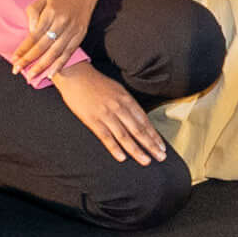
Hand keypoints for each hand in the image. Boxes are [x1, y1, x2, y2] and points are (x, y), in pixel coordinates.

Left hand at [12, 0, 102, 83]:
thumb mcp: (42, 0)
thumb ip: (32, 14)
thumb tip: (30, 31)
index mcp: (51, 13)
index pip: (34, 35)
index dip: (24, 49)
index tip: (14, 59)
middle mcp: (62, 22)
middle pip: (43, 46)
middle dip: (29, 60)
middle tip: (17, 70)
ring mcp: (72, 30)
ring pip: (56, 52)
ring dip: (42, 66)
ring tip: (32, 76)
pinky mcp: (80, 36)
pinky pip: (68, 53)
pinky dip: (60, 65)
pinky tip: (51, 74)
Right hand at [50, 59, 166, 168]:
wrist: (76, 75)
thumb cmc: (97, 84)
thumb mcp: (118, 90)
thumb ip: (128, 105)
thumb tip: (139, 120)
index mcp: (127, 99)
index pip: (144, 121)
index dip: (154, 135)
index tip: (162, 146)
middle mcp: (119, 107)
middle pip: (138, 130)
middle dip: (151, 145)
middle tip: (160, 157)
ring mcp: (106, 114)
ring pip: (124, 136)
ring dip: (136, 150)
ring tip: (146, 161)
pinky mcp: (92, 120)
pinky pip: (105, 137)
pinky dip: (114, 148)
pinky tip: (122, 158)